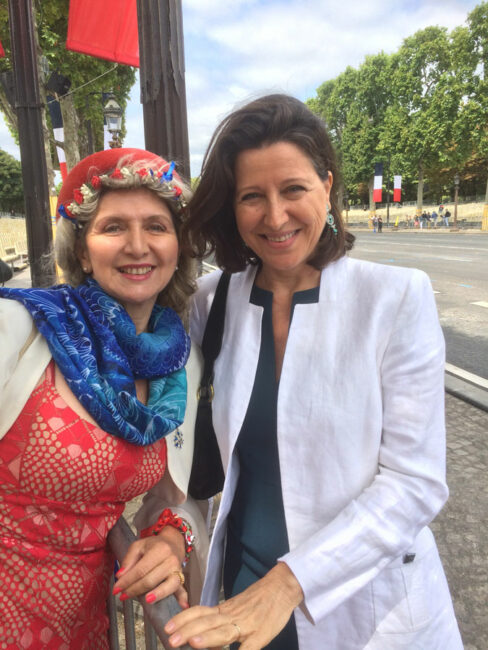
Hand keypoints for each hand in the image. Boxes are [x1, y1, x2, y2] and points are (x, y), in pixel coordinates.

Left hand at [113, 526, 188, 608]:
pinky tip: (181, 606)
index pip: (141, 569)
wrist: (173, 543)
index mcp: (160, 550)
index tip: (116, 589)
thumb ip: (128, 560)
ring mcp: (178, 570)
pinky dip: (182, 598)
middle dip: (135, 590)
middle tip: (122, 596)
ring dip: (156, 595)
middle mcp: (171, 560)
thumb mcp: (139, 546)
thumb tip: (120, 576)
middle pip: (151, 579)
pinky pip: (182, 590)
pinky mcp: (181, 578)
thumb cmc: (154, 545)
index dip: (127, 581)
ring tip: (145, 601)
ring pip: (167, 586)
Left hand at [164, 562, 302, 648]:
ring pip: (224, 632)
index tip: (168, 626)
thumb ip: (220, 619)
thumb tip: (200, 633)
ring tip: (191, 643)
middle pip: (207, 623)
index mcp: (225, 610)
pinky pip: (250, 647)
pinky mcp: (262, 634)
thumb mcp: (235, 606)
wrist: (282, 587)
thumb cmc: (258, 599)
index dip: (184, 619)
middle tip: (170, 640)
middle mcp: (232, 616)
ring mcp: (247, 625)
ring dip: (207, 639)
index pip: (200, 612)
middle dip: (187, 631)